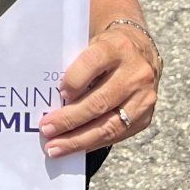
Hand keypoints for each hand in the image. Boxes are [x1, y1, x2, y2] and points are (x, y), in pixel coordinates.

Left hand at [39, 23, 158, 156]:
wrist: (141, 52)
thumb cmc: (104, 49)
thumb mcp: (91, 41)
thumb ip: (72, 59)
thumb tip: (43, 89)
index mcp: (117, 47)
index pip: (94, 62)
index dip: (75, 80)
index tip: (59, 94)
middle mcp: (135, 73)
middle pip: (100, 101)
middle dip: (70, 119)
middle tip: (46, 129)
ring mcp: (144, 97)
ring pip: (110, 125)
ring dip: (79, 139)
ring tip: (56, 147)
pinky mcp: (146, 117)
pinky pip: (118, 136)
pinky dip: (93, 143)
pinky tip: (75, 148)